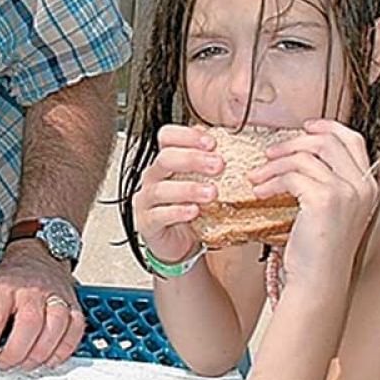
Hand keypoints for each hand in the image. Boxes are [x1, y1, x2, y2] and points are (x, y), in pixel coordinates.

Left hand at [0, 240, 83, 375]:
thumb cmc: (8, 284)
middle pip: (29, 323)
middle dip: (15, 353)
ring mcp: (56, 297)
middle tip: (3, 365)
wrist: (36, 260)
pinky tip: (48, 359)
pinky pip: (75, 330)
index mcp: (3, 287)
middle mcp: (31, 290)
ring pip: (55, 327)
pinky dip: (63, 351)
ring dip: (39, 354)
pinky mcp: (73, 306)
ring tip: (24, 364)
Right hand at [130, 125, 221, 262]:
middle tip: (218, 165)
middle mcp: (153, 177)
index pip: (167, 137)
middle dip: (193, 159)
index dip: (187, 135)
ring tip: (212, 192)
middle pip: (165, 159)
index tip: (211, 142)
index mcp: (166, 162)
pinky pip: (158, 215)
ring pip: (160, 189)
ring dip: (188, 189)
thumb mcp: (201, 183)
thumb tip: (232, 145)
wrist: (179, 244)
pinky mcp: (146, 222)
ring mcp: (147, 200)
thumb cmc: (190, 209)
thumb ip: (210, 164)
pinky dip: (177, 212)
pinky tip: (194, 211)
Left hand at [247, 121, 379, 286]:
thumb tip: (301, 153)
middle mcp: (363, 186)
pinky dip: (270, 181)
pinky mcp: (325, 200)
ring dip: (274, 164)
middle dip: (293, 142)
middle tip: (269, 153)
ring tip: (257, 177)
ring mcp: (347, 192)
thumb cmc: (320, 249)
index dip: (327, 127)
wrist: (319, 281)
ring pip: (305, 157)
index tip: (304, 127)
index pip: (352, 139)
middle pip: (327, 141)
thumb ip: (328, 180)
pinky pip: (291, 176)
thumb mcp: (332, 208)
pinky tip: (260, 191)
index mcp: (369, 185)